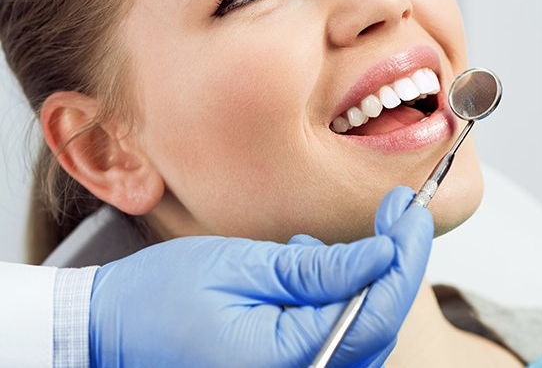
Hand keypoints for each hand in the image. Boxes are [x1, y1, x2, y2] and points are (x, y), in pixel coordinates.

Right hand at [89, 186, 432, 367]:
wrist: (109, 333)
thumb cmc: (159, 300)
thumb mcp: (241, 267)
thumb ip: (317, 271)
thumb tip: (383, 254)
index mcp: (284, 361)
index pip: (376, 312)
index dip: (405, 257)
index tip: (411, 210)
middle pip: (379, 324)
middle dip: (396, 263)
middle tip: (398, 211)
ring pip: (363, 331)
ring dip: (367, 280)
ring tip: (327, 243)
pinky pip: (337, 338)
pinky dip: (340, 298)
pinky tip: (310, 268)